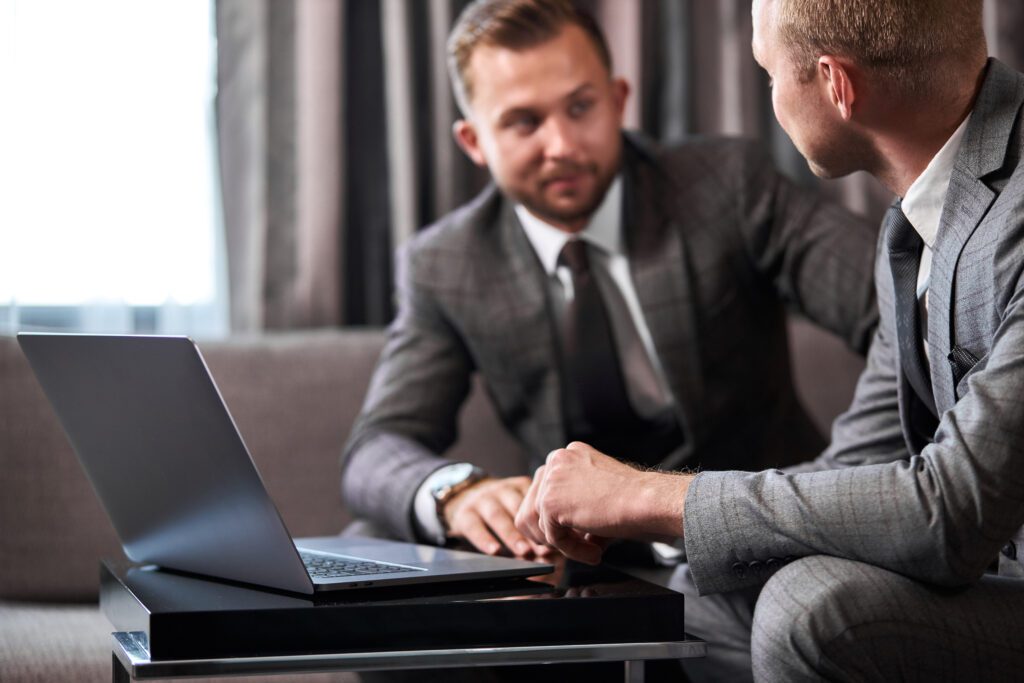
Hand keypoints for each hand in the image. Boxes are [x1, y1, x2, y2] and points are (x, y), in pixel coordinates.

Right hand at [444, 476, 553, 558]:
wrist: (464, 496)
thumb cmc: (504, 510)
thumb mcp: (521, 511)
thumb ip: (537, 530)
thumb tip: (555, 558)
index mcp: (521, 487)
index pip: (535, 500)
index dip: (546, 520)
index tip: (557, 538)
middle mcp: (502, 490)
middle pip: (518, 507)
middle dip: (532, 529)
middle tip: (545, 549)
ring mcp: (482, 500)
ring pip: (497, 515)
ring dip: (512, 535)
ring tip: (524, 552)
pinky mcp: (464, 513)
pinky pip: (474, 525)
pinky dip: (485, 539)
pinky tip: (495, 551)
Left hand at [515, 442, 690, 563]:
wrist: (648, 502)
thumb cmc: (635, 500)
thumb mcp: (598, 496)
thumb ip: (574, 509)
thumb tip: (558, 536)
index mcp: (568, 456)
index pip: (544, 490)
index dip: (555, 519)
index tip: (575, 535)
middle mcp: (556, 460)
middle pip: (531, 505)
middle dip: (550, 533)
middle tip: (575, 549)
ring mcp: (551, 479)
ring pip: (535, 523)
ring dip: (562, 544)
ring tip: (589, 551)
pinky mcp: (550, 501)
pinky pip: (551, 537)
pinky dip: (572, 551)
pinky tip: (595, 552)